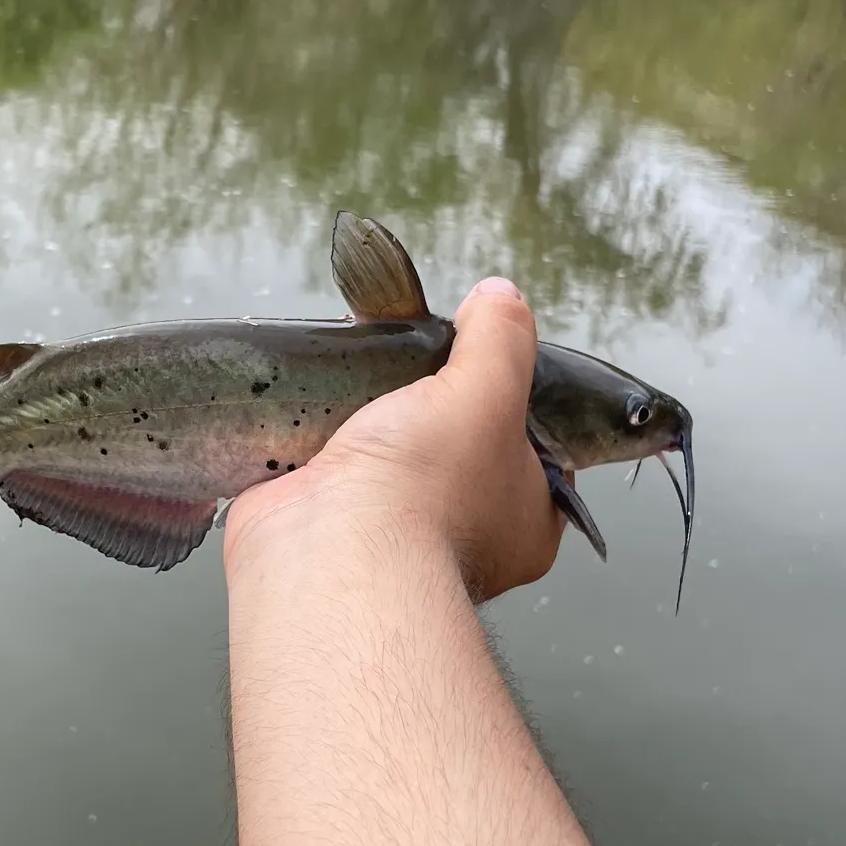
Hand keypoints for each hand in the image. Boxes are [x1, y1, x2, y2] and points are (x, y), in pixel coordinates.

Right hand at [223, 277, 565, 600]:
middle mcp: (463, 535)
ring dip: (369, 415)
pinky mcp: (327, 526)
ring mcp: (391, 536)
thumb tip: (500, 296)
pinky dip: (317, 437)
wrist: (327, 549)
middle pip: (453, 445)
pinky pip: (328, 470)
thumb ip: (500, 338)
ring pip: (387, 455)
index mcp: (523, 519)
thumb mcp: (488, 389)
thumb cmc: (429, 485)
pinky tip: (311, 398)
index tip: (483, 361)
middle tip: (410, 360)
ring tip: (357, 365)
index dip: (513, 402)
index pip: (535, 453)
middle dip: (426, 403)